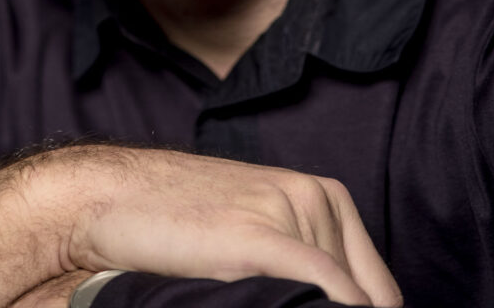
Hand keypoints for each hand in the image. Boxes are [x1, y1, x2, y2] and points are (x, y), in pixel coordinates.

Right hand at [0, 144, 401, 307]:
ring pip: (340, 299)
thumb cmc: (182, 224)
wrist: (114, 197)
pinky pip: (327, 290)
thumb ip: (306, 270)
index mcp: (327, 197)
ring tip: (256, 303)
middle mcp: (318, 200)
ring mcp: (292, 213)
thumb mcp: (259, 234)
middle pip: (360, 298)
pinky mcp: (262, 235)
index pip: (378, 294)